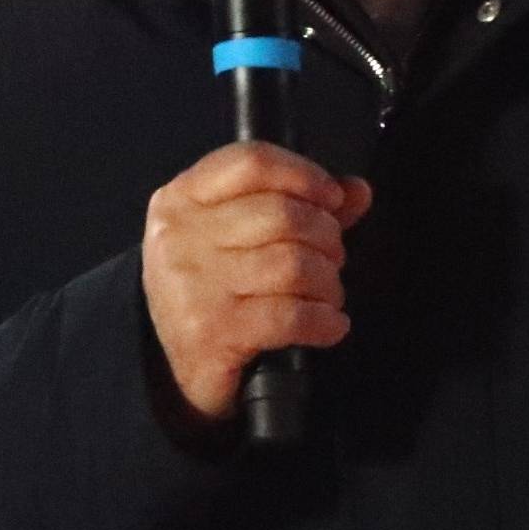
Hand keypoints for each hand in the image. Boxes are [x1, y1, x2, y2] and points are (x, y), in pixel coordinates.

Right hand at [142, 142, 373, 421]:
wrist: (171, 367)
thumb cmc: (212, 291)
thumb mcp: (237, 238)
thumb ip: (298, 206)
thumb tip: (357, 191)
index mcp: (182, 199)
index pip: (251, 163)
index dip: (304, 175)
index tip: (332, 199)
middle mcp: (180, 236)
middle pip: (281, 213)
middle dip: (326, 237)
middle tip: (332, 259)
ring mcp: (193, 285)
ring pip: (292, 264)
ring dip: (327, 283)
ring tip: (328, 295)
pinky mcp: (212, 332)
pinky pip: (290, 315)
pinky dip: (323, 321)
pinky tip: (330, 325)